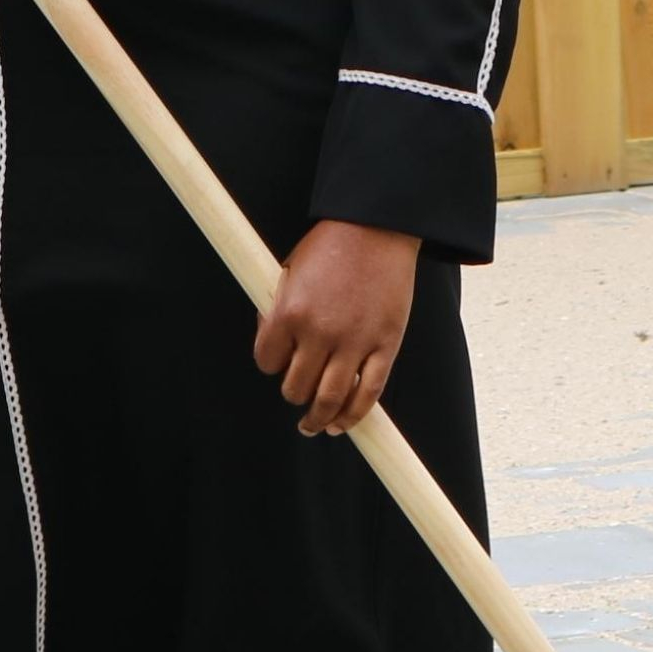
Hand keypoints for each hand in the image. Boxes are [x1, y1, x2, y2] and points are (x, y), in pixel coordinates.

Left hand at [253, 218, 420, 435]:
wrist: (376, 227)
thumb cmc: (331, 245)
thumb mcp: (289, 270)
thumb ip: (278, 308)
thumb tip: (269, 338)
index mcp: (289, 312)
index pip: (267, 361)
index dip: (271, 364)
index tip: (279, 363)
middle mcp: (319, 333)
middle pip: (296, 387)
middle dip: (294, 393)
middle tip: (299, 392)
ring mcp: (354, 342)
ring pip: (330, 400)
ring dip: (318, 419)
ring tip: (315, 424)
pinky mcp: (385, 345)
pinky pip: (368, 392)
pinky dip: (354, 415)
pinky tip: (343, 422)